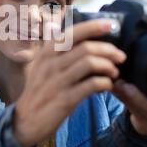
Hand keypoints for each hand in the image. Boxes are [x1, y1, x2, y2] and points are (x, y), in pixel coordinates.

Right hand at [14, 19, 126, 146]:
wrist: (26, 120)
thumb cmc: (38, 90)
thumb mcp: (39, 65)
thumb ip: (50, 47)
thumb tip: (53, 25)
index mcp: (46, 53)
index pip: (72, 33)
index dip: (93, 27)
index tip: (110, 25)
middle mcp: (50, 64)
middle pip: (86, 48)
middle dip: (108, 50)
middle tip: (120, 57)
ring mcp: (57, 82)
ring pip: (90, 64)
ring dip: (108, 66)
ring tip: (114, 72)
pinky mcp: (65, 99)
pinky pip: (91, 85)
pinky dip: (104, 83)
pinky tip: (107, 86)